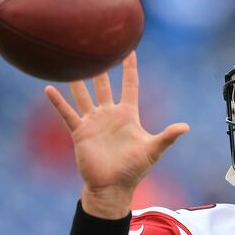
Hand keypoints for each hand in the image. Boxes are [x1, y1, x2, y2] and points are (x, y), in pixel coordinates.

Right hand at [44, 52, 188, 218]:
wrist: (112, 188)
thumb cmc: (133, 169)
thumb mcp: (152, 150)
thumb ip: (167, 136)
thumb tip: (186, 127)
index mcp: (128, 114)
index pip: (129, 85)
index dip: (129, 68)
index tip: (129, 49)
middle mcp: (109, 114)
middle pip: (104, 85)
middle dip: (101, 67)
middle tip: (96, 46)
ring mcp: (94, 122)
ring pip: (84, 95)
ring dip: (77, 80)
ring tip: (70, 60)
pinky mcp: (80, 132)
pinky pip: (67, 114)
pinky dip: (58, 102)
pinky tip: (48, 88)